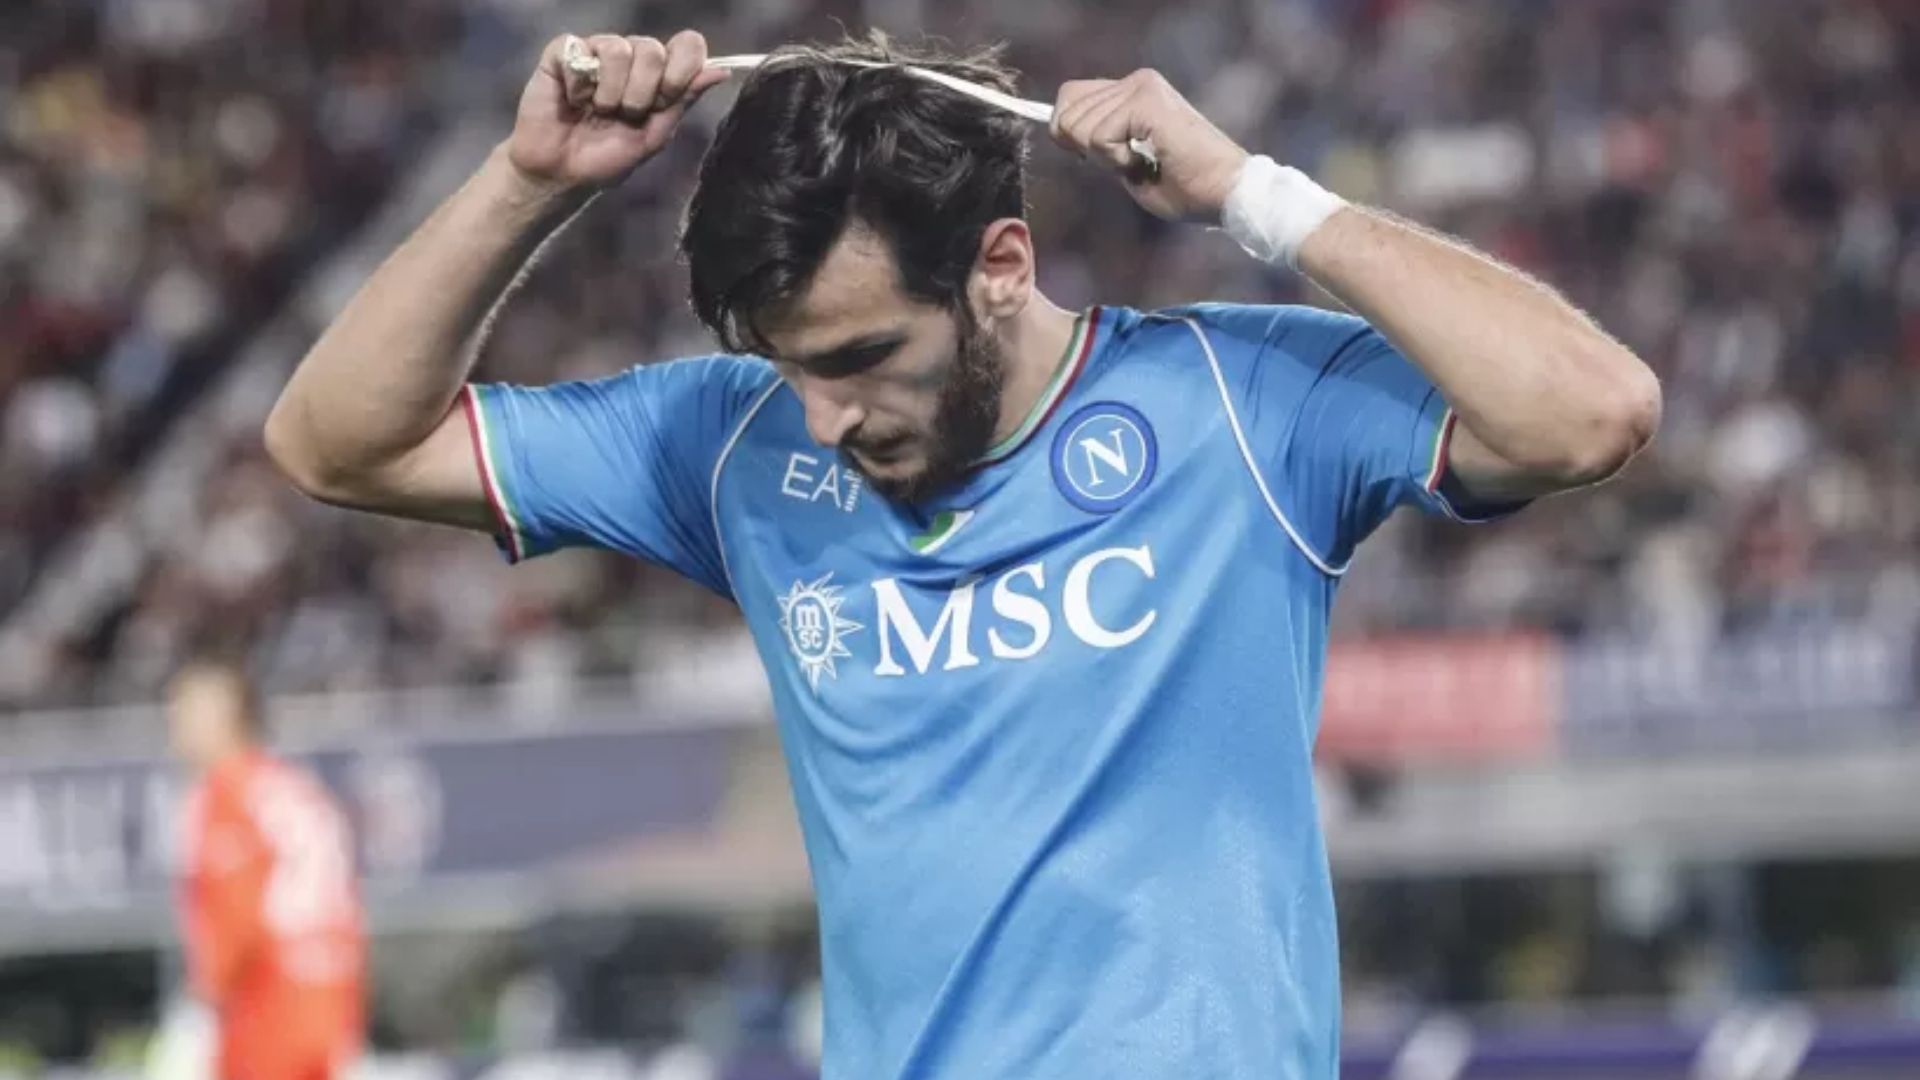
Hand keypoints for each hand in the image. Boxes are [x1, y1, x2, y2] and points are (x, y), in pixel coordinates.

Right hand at [507, 30, 729, 196]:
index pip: (688, 45)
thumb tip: (722, 71)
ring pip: (617, 48)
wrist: (560, 174)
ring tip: (596, 111)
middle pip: (653, 49)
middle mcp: (630, 57)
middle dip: (641, 92)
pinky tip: (572, 100)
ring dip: (609, 92)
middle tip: (625, 115)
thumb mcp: (653, 135)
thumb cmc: (605, 157)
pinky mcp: (563, 52)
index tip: (665, 100)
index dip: (681, 70)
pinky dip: (578, 84)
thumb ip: (684, 100)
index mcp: (658, 74)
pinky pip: (578, 49)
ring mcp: (597, 51)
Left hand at [1051, 69, 1249, 223]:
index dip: (1068, 133)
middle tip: (1130, 162)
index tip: (1100, 159)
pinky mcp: (1145, 102)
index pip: (1070, 97)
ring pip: (1079, 127)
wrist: (1226, 193)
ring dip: (1107, 159)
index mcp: (1132, 91)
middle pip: (1065, 112)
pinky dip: (1117, 161)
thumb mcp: (1127, 162)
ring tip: (1146, 161)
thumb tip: (1060, 131)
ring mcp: (1141, 87)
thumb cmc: (1185, 188)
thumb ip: (1098, 142)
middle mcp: (1136, 81)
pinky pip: (1098, 138)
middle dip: (1086, 151)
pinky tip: (1149, 161)